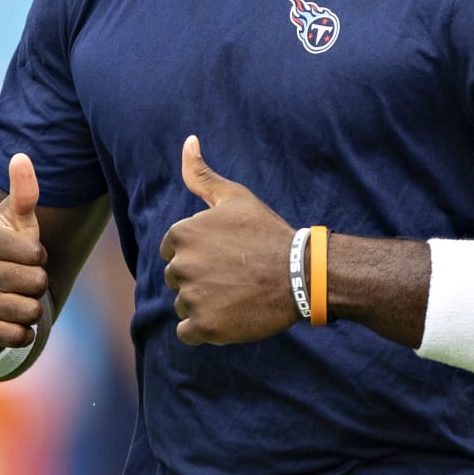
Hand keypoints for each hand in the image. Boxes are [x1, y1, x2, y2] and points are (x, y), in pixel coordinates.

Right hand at [0, 152, 47, 349]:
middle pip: (36, 282)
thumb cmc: (2, 247)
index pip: (37, 255)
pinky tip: (9, 320)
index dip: (37, 256)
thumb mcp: (13, 219)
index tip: (21, 254)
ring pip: (30, 310)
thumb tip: (22, 157)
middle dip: (36, 281)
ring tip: (13, 296)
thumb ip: (24, 191)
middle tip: (17, 277)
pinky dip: (22, 332)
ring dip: (30, 306)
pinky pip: (18, 336)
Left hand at [161, 135, 298, 345]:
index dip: (198, 253)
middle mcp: (180, 265)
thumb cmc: (268, 232)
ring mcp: (191, 298)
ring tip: (236, 294)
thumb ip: (202, 174)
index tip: (224, 255)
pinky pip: (187, 333)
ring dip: (204, 304)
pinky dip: (204, 328)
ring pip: (183, 305)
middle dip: (199, 279)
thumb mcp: (235, 197)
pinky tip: (228, 316)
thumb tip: (188, 140)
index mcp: (181, 233)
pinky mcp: (203, 327)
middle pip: (177, 278)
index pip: (171, 250)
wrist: (302, 274)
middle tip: (233, 275)